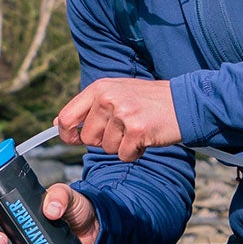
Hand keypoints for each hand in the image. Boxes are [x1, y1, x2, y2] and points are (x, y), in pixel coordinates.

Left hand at [57, 77, 181, 161]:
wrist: (184, 102)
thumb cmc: (147, 101)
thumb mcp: (115, 93)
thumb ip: (87, 107)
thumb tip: (58, 123)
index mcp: (99, 88)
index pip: (66, 117)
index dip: (67, 135)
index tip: (74, 140)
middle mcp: (108, 98)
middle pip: (88, 138)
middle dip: (104, 140)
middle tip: (123, 128)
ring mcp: (123, 114)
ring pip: (107, 148)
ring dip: (122, 145)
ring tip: (137, 129)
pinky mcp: (137, 130)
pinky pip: (124, 155)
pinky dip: (134, 152)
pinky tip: (145, 138)